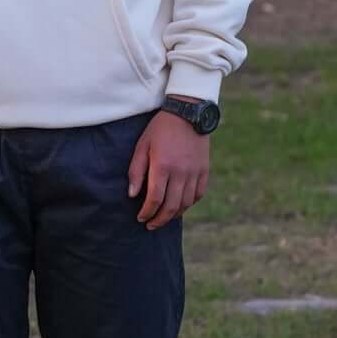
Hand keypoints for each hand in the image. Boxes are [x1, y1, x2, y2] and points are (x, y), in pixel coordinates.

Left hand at [127, 102, 209, 229]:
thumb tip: (132, 194)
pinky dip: (189, 203)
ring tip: (164, 217)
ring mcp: (195, 172)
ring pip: (186, 203)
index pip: (154, 199)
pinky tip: (181, 205)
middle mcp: (180, 172)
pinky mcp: (204, 170)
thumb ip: (136, 171)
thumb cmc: (160, 128)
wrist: (188, 112)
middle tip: (151, 225)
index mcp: (162, 166)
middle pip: (171, 206)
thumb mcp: (142, 145)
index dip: (146, 212)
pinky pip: (198, 194)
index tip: (141, 218)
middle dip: (159, 219)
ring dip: (174, 215)